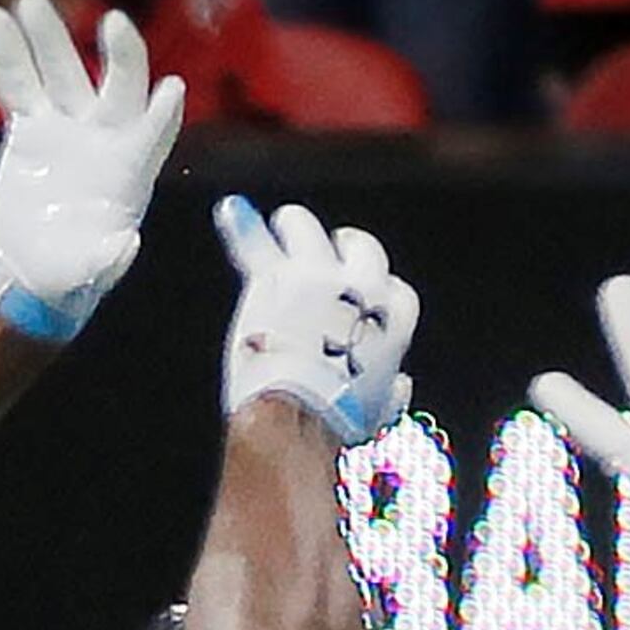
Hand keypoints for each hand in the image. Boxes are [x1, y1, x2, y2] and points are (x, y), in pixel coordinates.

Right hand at [0, 0, 185, 342]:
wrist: (28, 273)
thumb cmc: (68, 278)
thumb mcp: (88, 272)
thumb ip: (107, 260)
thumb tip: (127, 246)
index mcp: (128, 173)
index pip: (155, 133)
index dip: (164, 113)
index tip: (173, 90)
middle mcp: (102, 141)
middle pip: (117, 87)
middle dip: (121, 55)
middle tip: (114, 21)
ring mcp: (65, 129)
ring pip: (61, 72)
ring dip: (49, 37)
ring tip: (31, 0)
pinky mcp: (29, 128)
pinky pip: (19, 85)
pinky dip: (6, 56)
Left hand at [216, 196, 421, 445]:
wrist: (300, 413)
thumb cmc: (340, 417)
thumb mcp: (381, 409)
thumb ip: (392, 390)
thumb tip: (399, 385)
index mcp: (393, 317)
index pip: (395, 290)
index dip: (377, 294)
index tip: (362, 302)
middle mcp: (359, 284)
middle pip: (360, 246)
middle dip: (343, 249)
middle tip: (325, 259)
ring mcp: (313, 274)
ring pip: (305, 227)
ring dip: (294, 230)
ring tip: (283, 235)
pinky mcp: (272, 276)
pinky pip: (253, 240)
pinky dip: (240, 227)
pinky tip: (231, 212)